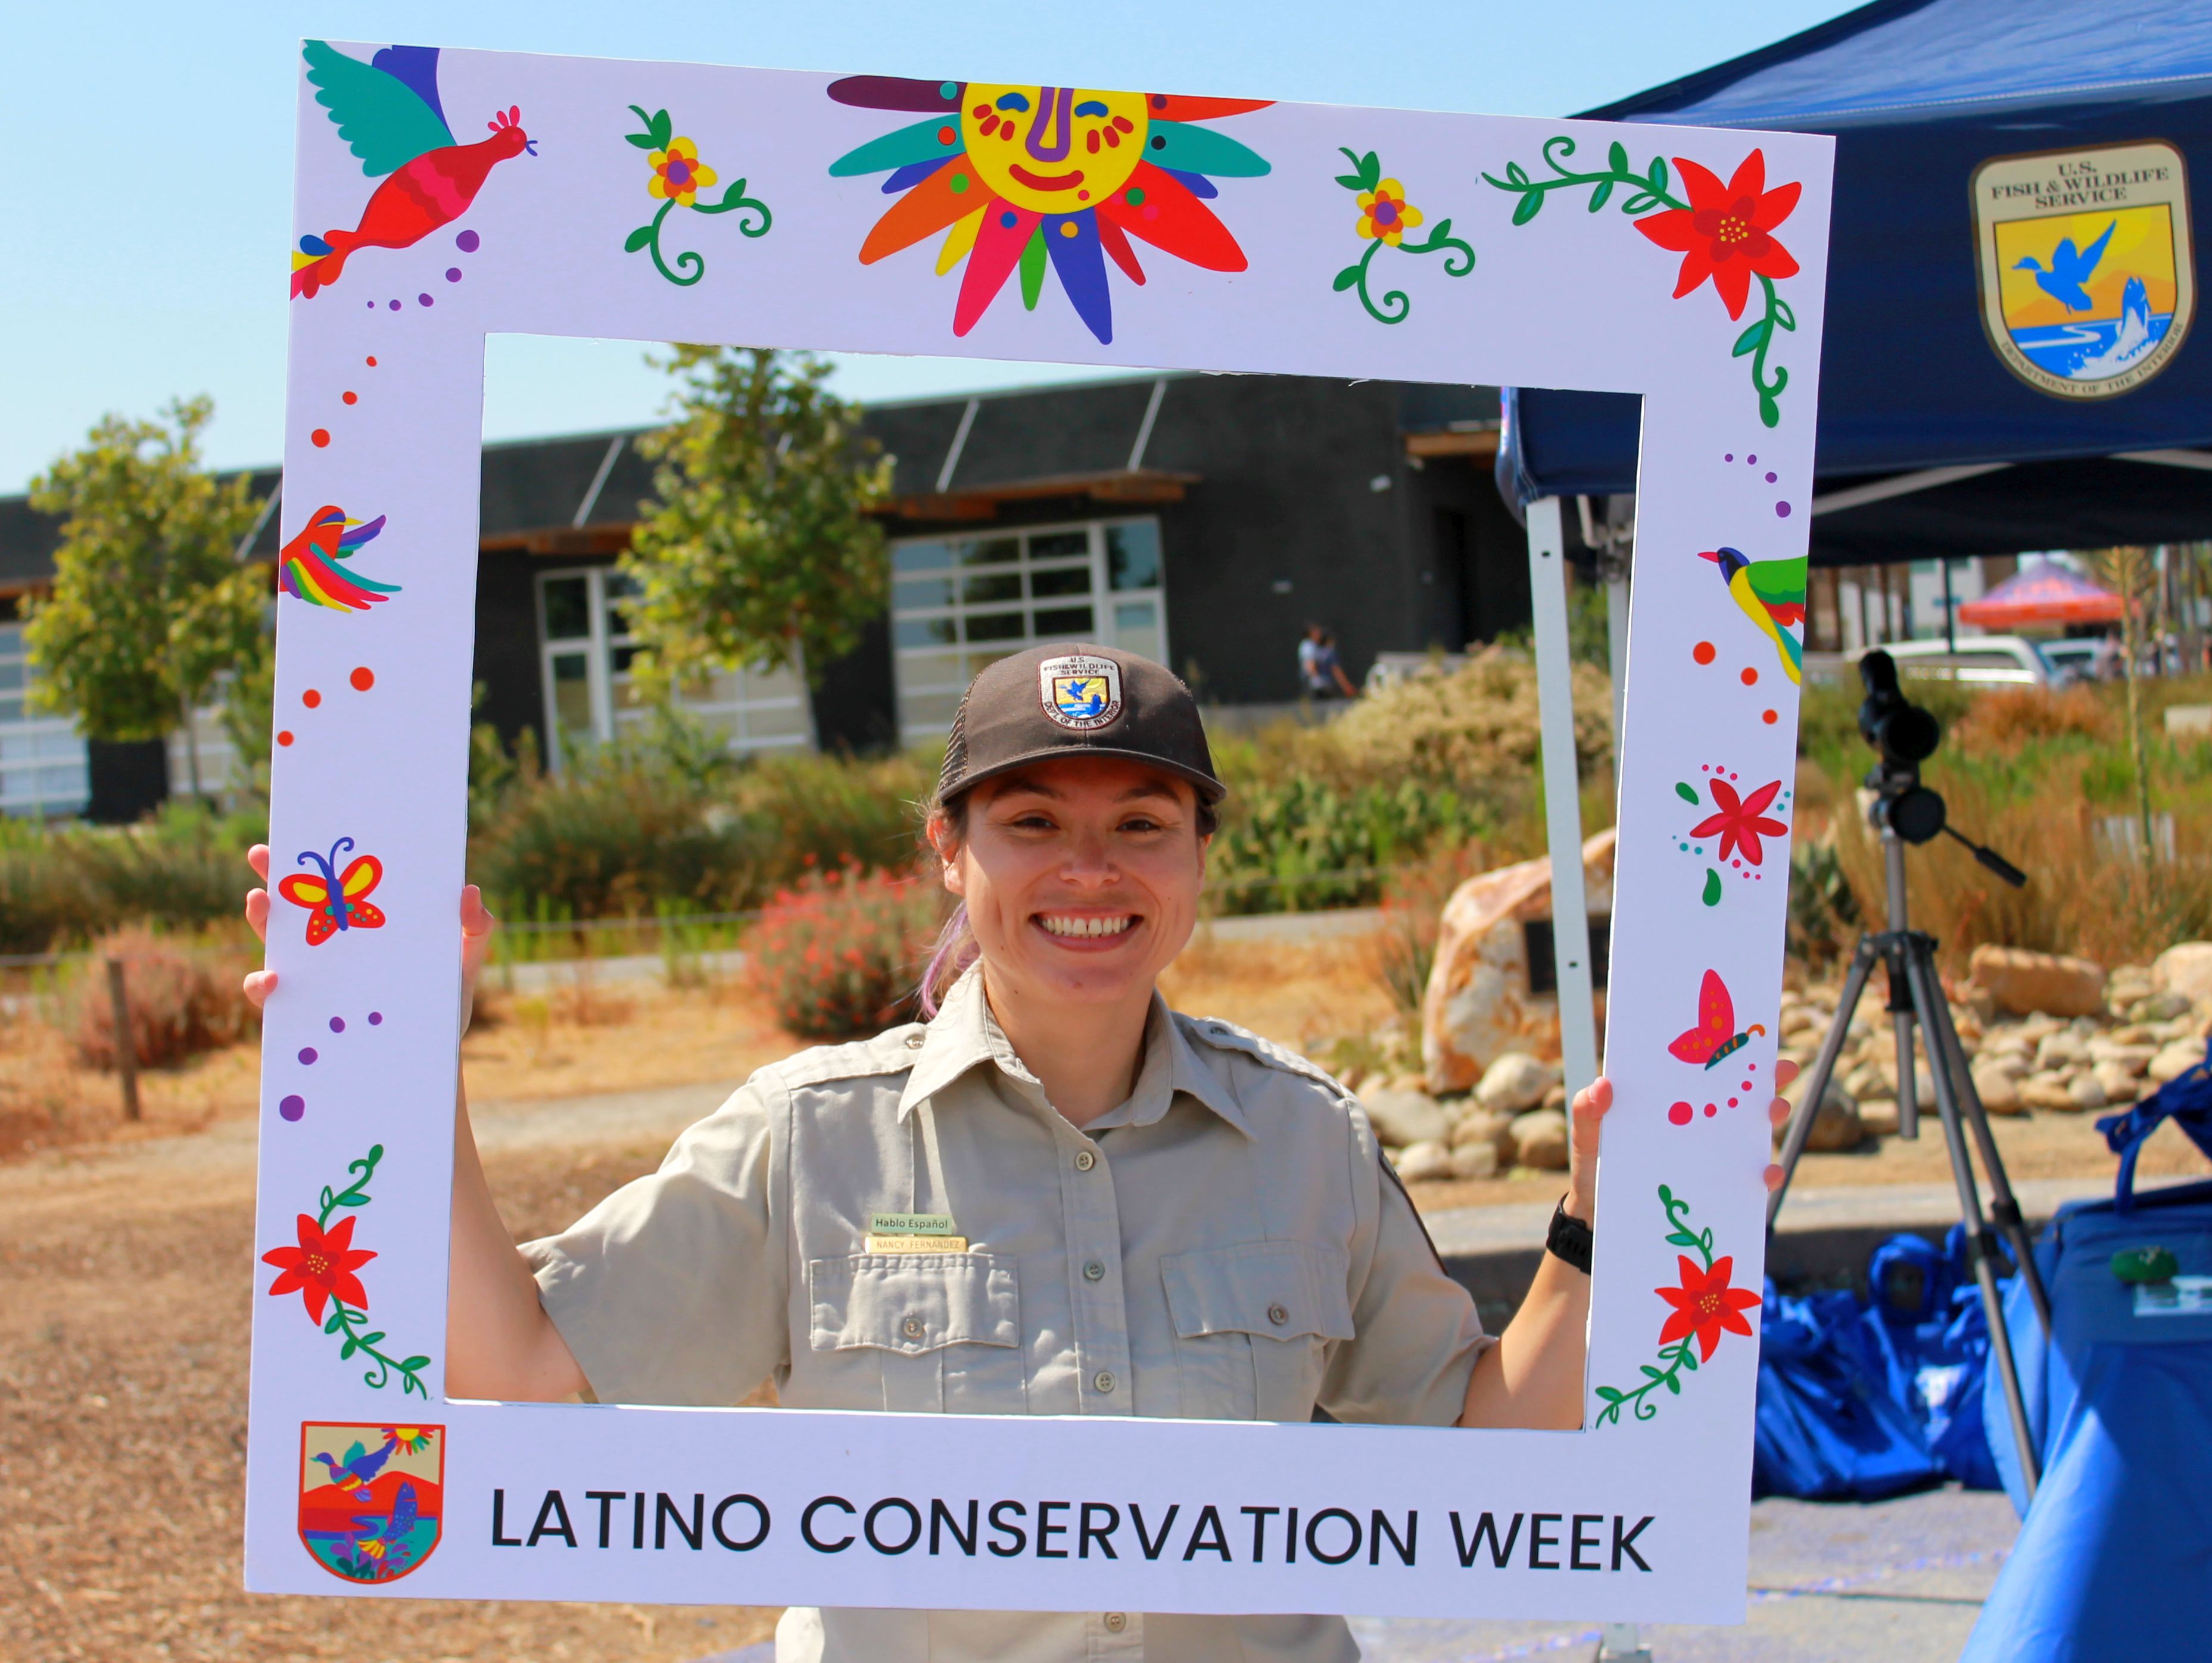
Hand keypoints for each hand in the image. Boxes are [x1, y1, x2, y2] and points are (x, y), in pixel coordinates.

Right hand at [241, 844, 496, 1018]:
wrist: (432, 1056)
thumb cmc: (446, 1001)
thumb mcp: (464, 962)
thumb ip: (474, 929)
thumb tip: (470, 891)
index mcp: (367, 924)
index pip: (339, 884)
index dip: (320, 858)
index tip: (305, 832)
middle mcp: (335, 945)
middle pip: (296, 903)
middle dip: (275, 876)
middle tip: (264, 855)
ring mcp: (315, 976)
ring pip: (275, 942)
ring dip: (260, 918)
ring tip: (260, 901)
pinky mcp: (304, 1011)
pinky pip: (271, 995)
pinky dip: (261, 984)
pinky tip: (272, 978)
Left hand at [1562, 1058, 1797, 1222]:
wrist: (1603, 1219)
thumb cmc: (1596, 1168)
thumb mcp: (1587, 1140)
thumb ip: (1588, 1115)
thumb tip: (1602, 1085)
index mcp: (1669, 1101)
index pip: (1702, 1068)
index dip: (1727, 1049)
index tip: (1749, 1034)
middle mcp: (1698, 1122)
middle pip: (1738, 1093)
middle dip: (1765, 1076)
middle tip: (1778, 1069)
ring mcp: (1712, 1154)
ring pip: (1753, 1130)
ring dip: (1772, 1116)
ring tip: (1774, 1110)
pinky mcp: (1720, 1187)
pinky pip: (1750, 1178)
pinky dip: (1766, 1174)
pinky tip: (1768, 1173)